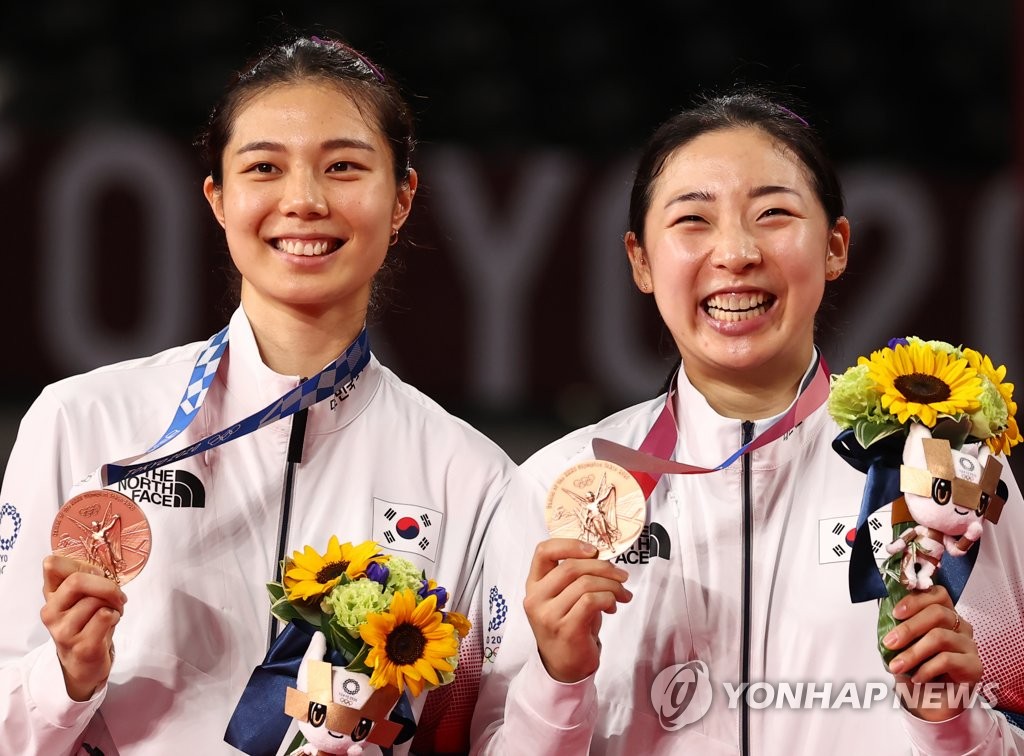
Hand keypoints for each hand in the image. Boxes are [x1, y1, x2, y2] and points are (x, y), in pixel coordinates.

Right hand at [40, 555, 126, 700]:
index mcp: (50, 595)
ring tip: (111, 614)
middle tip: (117, 597)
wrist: (83, 663)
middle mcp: (50, 612)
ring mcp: (63, 632)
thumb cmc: (87, 623)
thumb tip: (100, 563)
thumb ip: (85, 577)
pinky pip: (105, 617)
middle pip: (78, 580)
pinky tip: (109, 625)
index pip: (52, 564)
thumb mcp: (81, 598)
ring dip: (114, 605)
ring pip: (96, 601)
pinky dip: (115, 617)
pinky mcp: (81, 646)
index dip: (82, 564)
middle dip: (107, 586)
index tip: (96, 576)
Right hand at [523, 538, 631, 682]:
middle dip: (603, 567)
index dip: (570, 544)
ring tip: (622, 594)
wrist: (565, 667)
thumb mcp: (564, 597)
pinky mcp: (565, 629)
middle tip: (621, 576)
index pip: (543, 551)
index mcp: (534, 585)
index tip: (593, 550)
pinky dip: (609, 599)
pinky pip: (592, 601)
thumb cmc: (569, 626)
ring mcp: (548, 615)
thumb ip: (575, 576)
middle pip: (571, 567)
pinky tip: (612, 607)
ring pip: (585, 583)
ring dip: (612, 586)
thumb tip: (602, 557)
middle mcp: (536, 598)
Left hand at [882, 585, 981, 721]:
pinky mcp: (974, 666)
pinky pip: (947, 660)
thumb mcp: (902, 645)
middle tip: (889, 643)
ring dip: (912, 653)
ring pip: (940, 637)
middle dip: (908, 628)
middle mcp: (960, 626)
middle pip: (938, 613)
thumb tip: (882, 609)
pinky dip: (926, 669)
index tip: (895, 613)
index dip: (916, 600)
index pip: (937, 594)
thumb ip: (897, 626)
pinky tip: (916, 678)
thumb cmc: (916, 670)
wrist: (929, 703)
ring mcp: (969, 645)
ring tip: (896, 666)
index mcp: (944, 615)